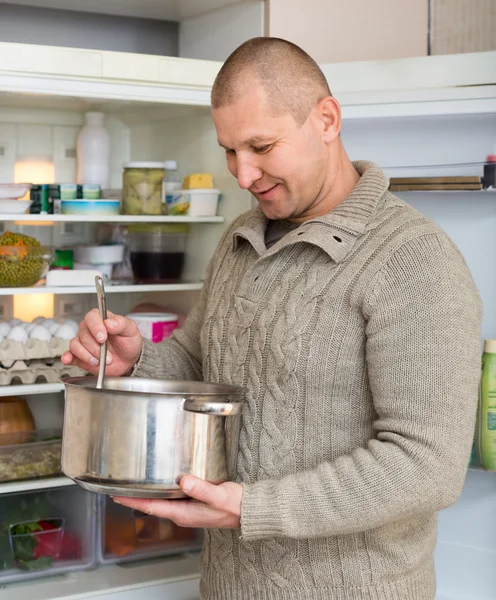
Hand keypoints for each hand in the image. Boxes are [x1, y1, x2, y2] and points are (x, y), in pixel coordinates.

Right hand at [61, 308, 142, 376]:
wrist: (129, 360)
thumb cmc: (128, 342)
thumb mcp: (131, 330)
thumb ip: (121, 324)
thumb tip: (109, 322)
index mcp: (101, 319)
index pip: (91, 317)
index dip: (96, 327)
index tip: (103, 338)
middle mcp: (89, 329)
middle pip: (84, 334)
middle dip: (96, 348)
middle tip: (109, 357)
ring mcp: (83, 343)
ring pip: (75, 345)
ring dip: (87, 355)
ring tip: (99, 362)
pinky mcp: (80, 356)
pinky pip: (69, 354)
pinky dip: (68, 357)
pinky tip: (69, 359)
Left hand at [112, 476, 241, 529]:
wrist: (247, 510)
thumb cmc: (235, 505)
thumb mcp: (218, 495)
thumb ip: (201, 489)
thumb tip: (183, 481)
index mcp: (183, 513)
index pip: (151, 507)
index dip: (132, 501)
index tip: (116, 496)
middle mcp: (182, 512)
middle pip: (151, 504)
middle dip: (134, 497)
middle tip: (117, 486)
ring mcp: (187, 508)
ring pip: (160, 500)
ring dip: (146, 493)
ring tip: (132, 483)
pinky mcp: (193, 501)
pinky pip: (171, 496)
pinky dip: (160, 489)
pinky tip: (159, 481)